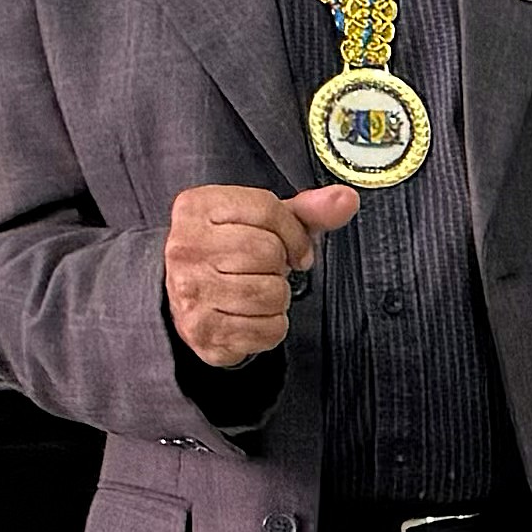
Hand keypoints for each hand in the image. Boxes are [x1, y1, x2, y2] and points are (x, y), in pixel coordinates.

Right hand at [165, 182, 355, 370]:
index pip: (266, 210)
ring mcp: (191, 292)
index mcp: (197, 209)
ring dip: (278, 298)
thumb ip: (306, 210)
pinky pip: (266, 330)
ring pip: (270, 294)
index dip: (294, 233)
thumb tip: (344, 200)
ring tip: (258, 291)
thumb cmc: (228, 253)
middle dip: (280, 266)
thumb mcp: (263, 222)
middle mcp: (186, 248)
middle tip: (266, 271)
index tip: (294, 248)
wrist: (187, 295)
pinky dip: (271, 326)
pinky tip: (252, 315)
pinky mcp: (203, 331)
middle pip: (268, 252)